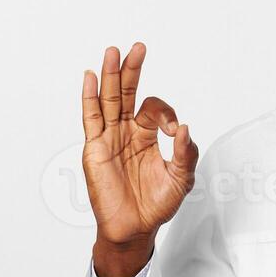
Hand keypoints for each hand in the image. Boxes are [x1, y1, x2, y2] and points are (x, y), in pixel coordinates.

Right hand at [81, 43, 198, 276]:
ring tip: (113, 51)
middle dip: (133, 70)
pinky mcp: (94, 149)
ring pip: (109, 101)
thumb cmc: (156, 205)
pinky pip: (91, 118)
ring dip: (112, 76)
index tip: (174, 131)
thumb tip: (184, 128)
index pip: (153, 110)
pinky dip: (90, 97)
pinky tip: (92, 77)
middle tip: (139, 47)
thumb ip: (185, 154)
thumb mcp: (181, 178)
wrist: (134, 229)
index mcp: (146, 137)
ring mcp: (108, 139)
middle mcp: (126, 133)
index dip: (165, 112)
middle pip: (127, 94)